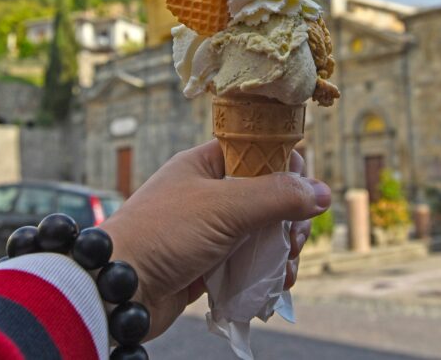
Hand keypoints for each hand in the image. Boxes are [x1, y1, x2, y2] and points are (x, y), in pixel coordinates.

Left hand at [100, 140, 330, 339]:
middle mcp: (208, 193)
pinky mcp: (209, 264)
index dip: (287, 169)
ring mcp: (209, 230)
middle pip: (268, 196)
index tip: (302, 194)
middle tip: (294, 241)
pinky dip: (267, 272)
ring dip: (282, 250)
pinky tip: (277, 284)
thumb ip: (276, 197)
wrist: (117, 288)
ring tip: (286, 270)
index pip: (259, 151)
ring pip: (263, 232)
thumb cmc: (165, 234)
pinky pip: (250, 262)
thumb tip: (323, 193)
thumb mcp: (225, 208)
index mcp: (206, 164)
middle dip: (290, 219)